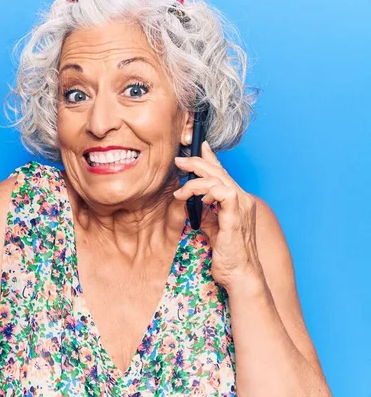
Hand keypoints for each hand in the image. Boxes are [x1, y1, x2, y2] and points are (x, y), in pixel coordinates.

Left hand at [172, 141, 261, 289]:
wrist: (239, 274)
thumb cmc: (227, 254)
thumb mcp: (212, 227)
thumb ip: (205, 211)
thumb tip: (191, 201)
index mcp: (237, 201)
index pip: (223, 173)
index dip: (211, 158)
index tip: (199, 146)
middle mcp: (243, 199)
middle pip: (218, 171)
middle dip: (197, 162)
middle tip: (178, 161)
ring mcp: (242, 205)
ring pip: (217, 178)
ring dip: (195, 180)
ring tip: (180, 191)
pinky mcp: (236, 215)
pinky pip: (221, 191)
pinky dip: (204, 191)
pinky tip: (196, 200)